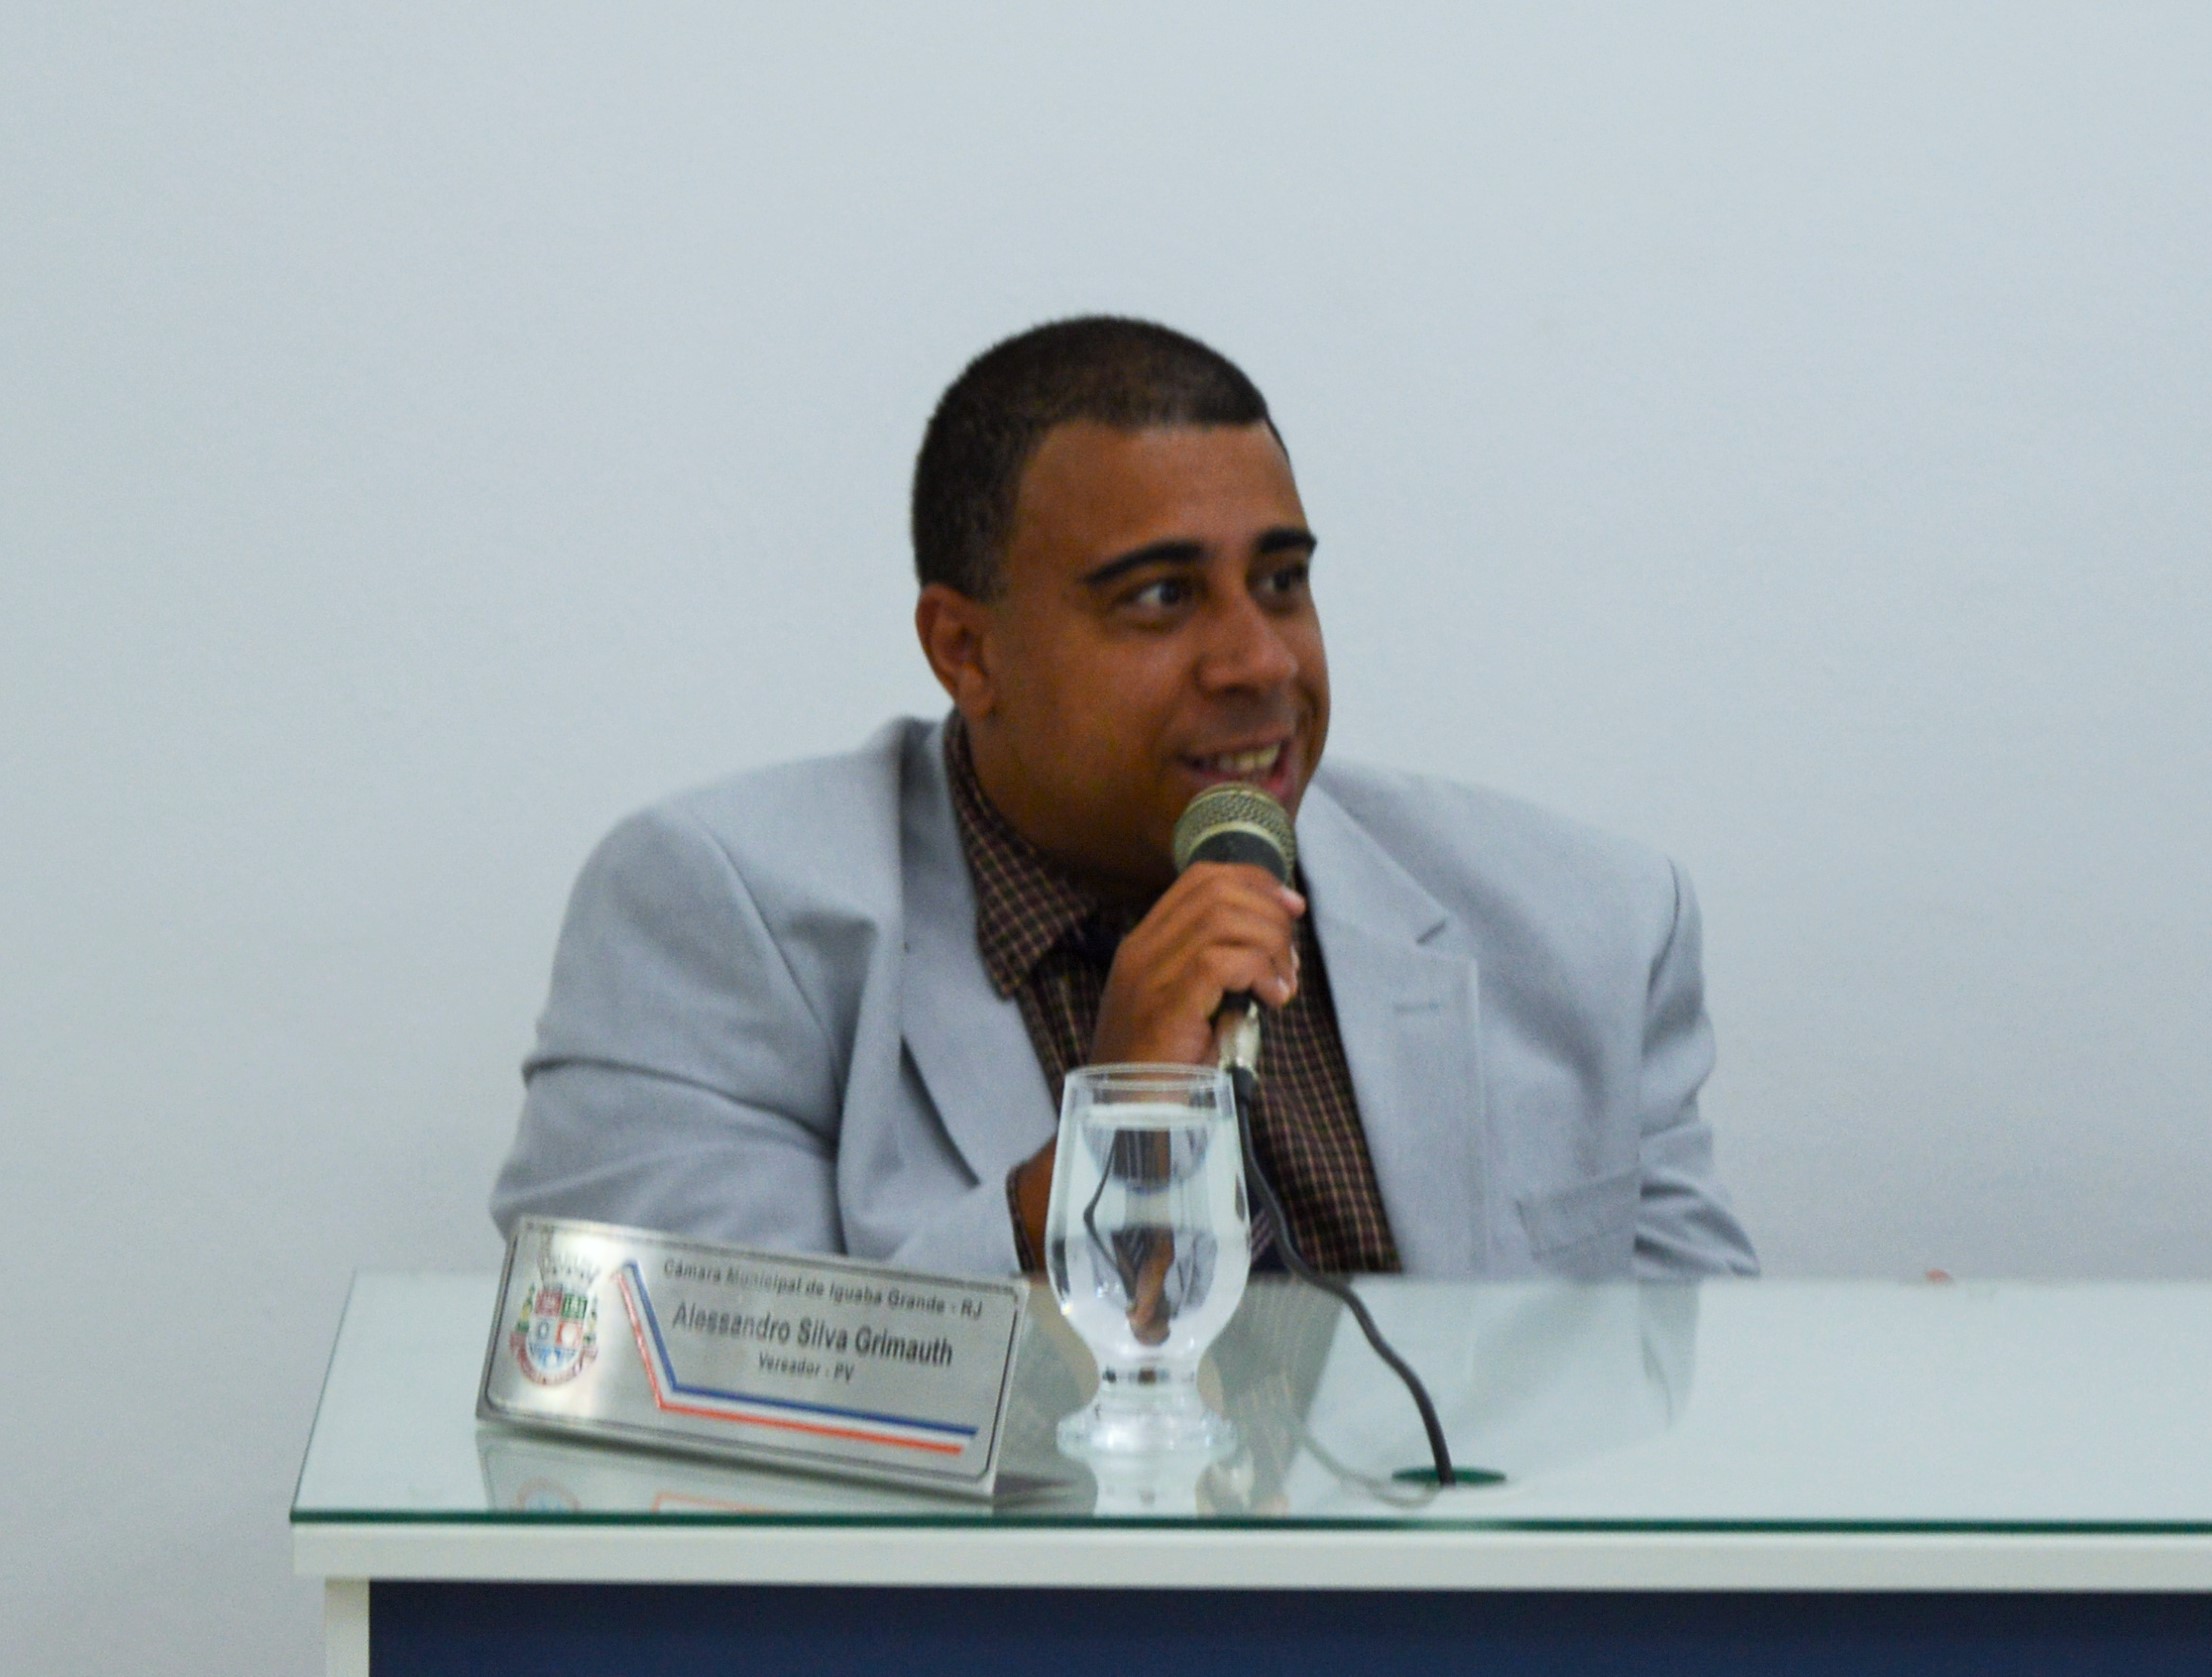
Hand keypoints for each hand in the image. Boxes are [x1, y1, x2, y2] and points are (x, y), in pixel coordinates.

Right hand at [1008, 863, 1304, 1271]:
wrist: (1125, 1119)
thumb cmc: (1164, 1070)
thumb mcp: (1189, 1007)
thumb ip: (1215, 971)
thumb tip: (1275, 946)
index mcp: (1143, 945)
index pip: (1201, 879)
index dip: (1254, 881)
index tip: (1290, 906)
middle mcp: (1141, 950)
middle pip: (1217, 890)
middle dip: (1270, 913)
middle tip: (1291, 956)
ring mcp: (1149, 975)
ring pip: (1223, 918)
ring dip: (1270, 943)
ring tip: (1283, 982)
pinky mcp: (1166, 1004)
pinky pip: (1223, 960)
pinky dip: (1260, 970)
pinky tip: (1272, 997)